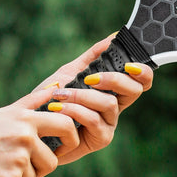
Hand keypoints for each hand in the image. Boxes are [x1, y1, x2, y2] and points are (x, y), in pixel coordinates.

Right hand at [0, 103, 75, 176]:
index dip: (71, 140)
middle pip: (52, 161)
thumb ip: (29, 105)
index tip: (61, 149)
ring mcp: (17, 157)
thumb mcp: (0, 114)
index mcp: (25, 118)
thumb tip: (55, 88)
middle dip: (40, 169)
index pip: (67, 125)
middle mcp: (24, 135)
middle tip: (21, 170)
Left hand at [37, 36, 153, 164]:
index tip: (128, 63)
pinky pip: (94, 120)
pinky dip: (74, 110)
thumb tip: (114, 36)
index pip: (141, 80)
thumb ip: (92, 57)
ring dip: (82, 96)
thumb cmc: (51, 100)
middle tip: (89, 78)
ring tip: (59, 95)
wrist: (32, 125)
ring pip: (109, 104)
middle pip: (134, 90)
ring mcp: (110, 124)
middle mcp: (115, 108)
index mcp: (113, 91)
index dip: (143, 71)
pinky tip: (57, 107)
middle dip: (114, 80)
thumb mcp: (69, 73)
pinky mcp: (100, 139)